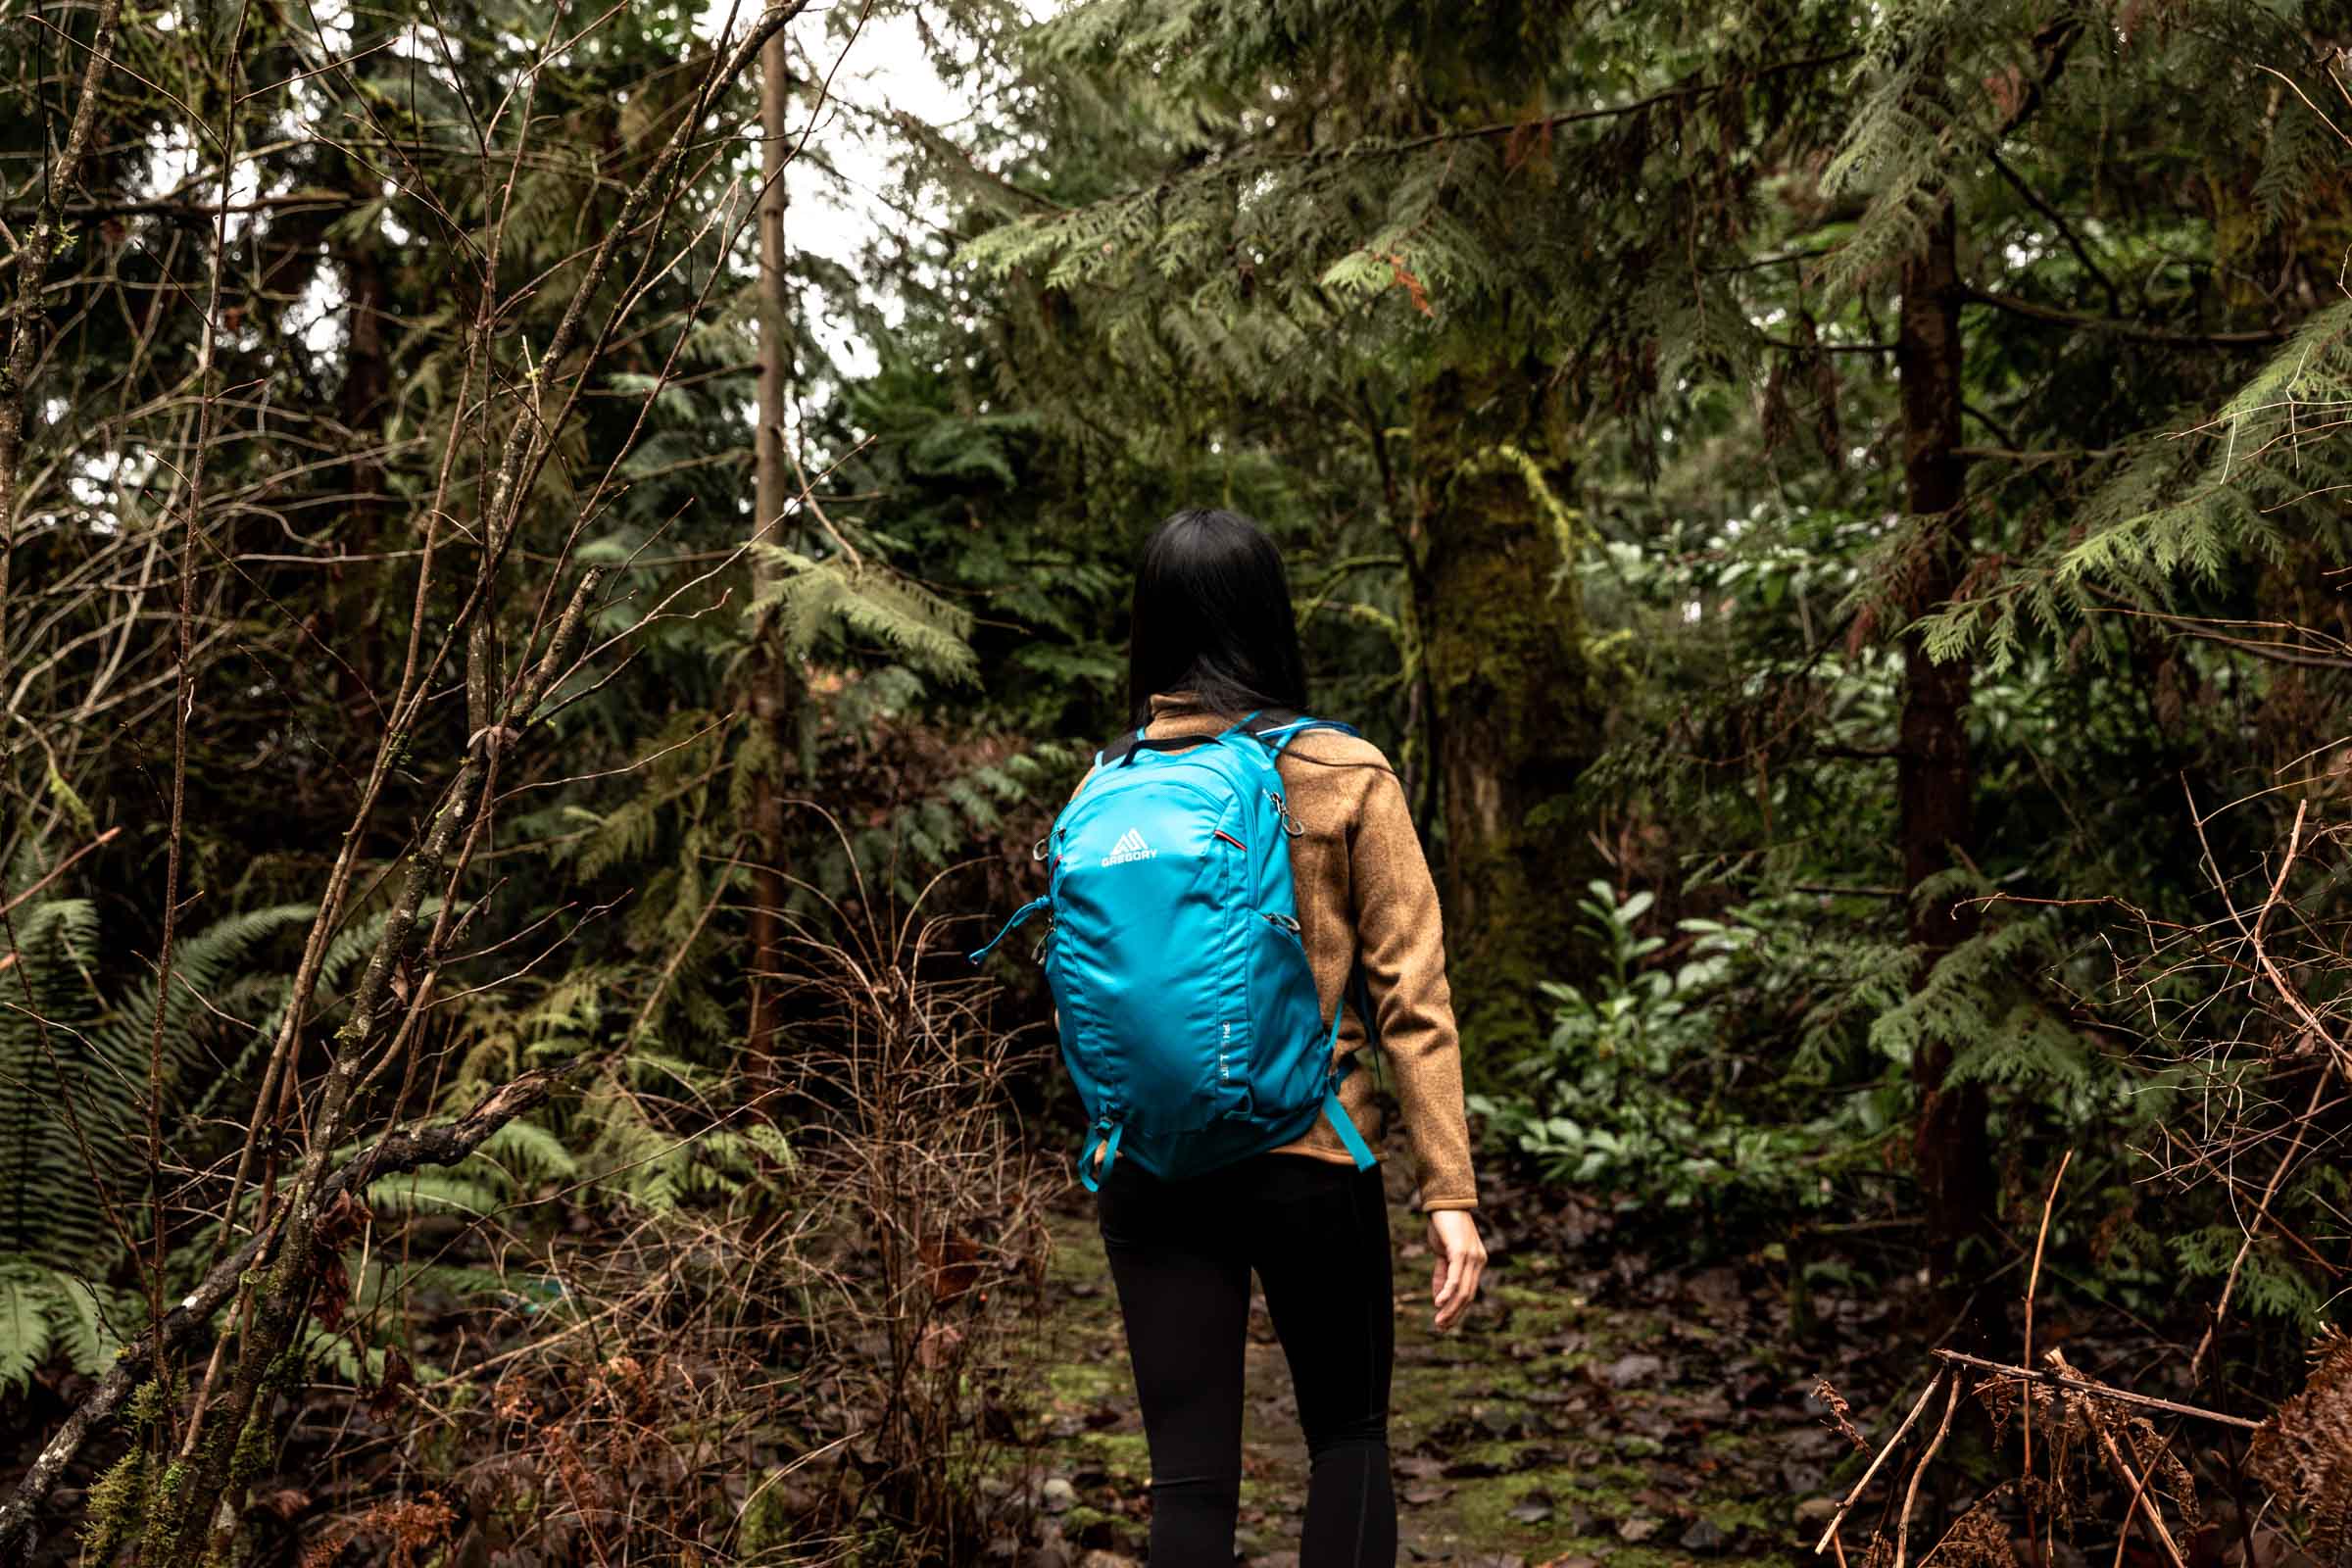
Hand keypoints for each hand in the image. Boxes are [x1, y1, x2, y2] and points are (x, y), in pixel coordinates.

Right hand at [1426, 1209, 1486, 1330]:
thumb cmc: (1443, 1225)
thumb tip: (1439, 1296)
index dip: (1458, 1310)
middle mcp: (1478, 1261)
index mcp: (1476, 1263)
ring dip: (1451, 1308)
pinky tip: (1438, 1302)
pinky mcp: (1461, 1251)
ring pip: (1463, 1290)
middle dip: (1454, 1314)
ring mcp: (1472, 1256)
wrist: (1444, 1200)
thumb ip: (1442, 1273)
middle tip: (1440, 1327)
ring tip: (1439, 1321)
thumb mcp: (1442, 1253)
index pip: (1469, 1292)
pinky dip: (1447, 1291)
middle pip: (1468, 1295)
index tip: (1445, 1324)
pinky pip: (1455, 1277)